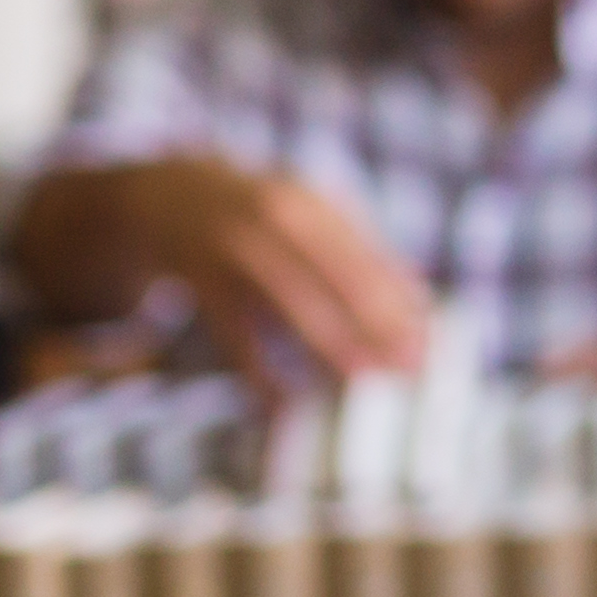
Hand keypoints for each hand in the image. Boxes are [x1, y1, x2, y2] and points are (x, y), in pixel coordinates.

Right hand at [22, 156, 434, 386]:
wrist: (165, 192)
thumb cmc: (258, 214)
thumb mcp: (307, 215)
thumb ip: (358, 250)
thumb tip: (418, 301)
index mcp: (311, 203)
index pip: (366, 255)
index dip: (401, 299)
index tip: (431, 338)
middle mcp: (275, 216)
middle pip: (335, 275)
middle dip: (376, 323)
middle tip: (408, 366)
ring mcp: (234, 245)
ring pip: (289, 302)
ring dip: (328, 343)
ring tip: (362, 379)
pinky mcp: (199, 276)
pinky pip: (235, 332)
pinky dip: (258, 370)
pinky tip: (279, 404)